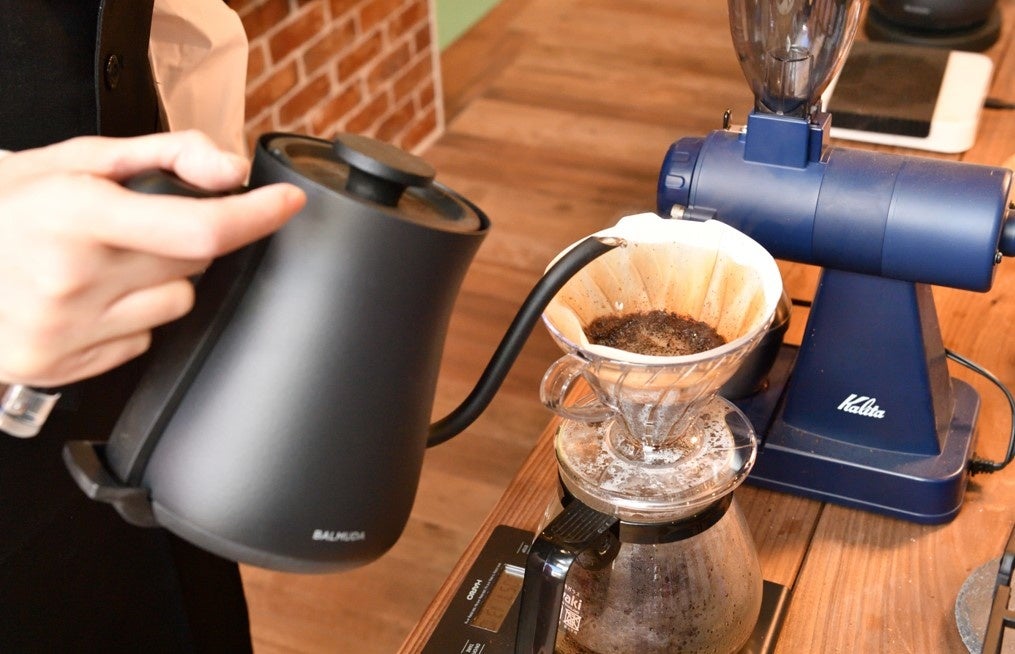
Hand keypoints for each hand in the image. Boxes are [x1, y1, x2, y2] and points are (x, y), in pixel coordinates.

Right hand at [0, 130, 305, 386]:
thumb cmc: (6, 206)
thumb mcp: (78, 159)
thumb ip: (165, 155)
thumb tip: (229, 169)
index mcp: (76, 217)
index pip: (200, 230)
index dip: (256, 217)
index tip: (287, 204)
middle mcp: (72, 279)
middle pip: (193, 267)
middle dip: (186, 243)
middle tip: (134, 228)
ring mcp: (65, 331)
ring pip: (177, 307)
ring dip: (161, 284)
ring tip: (106, 264)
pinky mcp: (61, 367)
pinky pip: (143, 340)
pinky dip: (132, 318)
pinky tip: (90, 299)